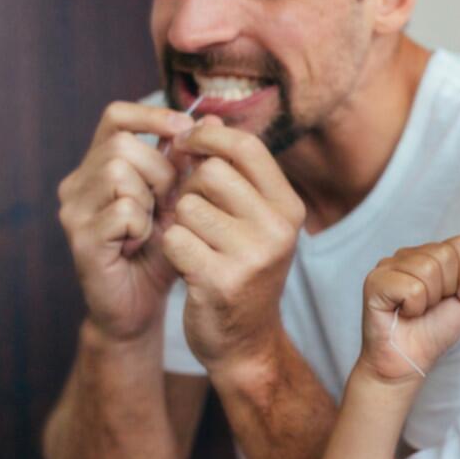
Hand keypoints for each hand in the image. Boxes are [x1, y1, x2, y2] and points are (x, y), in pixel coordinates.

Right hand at [57, 101, 194, 339]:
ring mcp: (74, 210)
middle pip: (122, 145)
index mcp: (99, 166)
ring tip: (152, 224)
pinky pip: (122, 210)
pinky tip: (140, 244)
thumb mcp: (180, 201)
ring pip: (118, 172)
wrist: (140, 306)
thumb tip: (212, 119)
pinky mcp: (79, 238)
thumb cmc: (161, 250)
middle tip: (168, 202)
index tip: (184, 130)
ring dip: (150, 198)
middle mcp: (78, 183)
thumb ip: (189, 163)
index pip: (115, 116)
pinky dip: (141, 226)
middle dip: (159, 170)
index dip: (151, 116)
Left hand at [160, 117, 306, 373]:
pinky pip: (174, 239)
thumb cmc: (241, 270)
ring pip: (188, 205)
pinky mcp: (221, 281)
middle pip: (212, 173)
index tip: (186, 143)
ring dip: (178, 221)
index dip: (209, 137)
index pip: (246, 147)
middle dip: (190, 187)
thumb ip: (231, 171)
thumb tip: (204, 116)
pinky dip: (171, 249)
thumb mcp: (250, 218)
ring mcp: (252, 256)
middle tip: (191, 211)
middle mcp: (278, 228)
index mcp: (288, 207)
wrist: (245, 343)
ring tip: (193, 242)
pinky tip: (185, 265)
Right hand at [359, 236, 459, 383]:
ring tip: (417, 310)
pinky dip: (414, 307)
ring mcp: (388, 266)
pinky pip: (412, 287)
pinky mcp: (375, 281)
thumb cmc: (432, 333)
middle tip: (434, 306)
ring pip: (428, 269)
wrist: (408, 363)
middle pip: (445, 254)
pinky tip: (404, 313)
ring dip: (430, 299)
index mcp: (430, 255)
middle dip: (449, 288)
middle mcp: (408, 255)